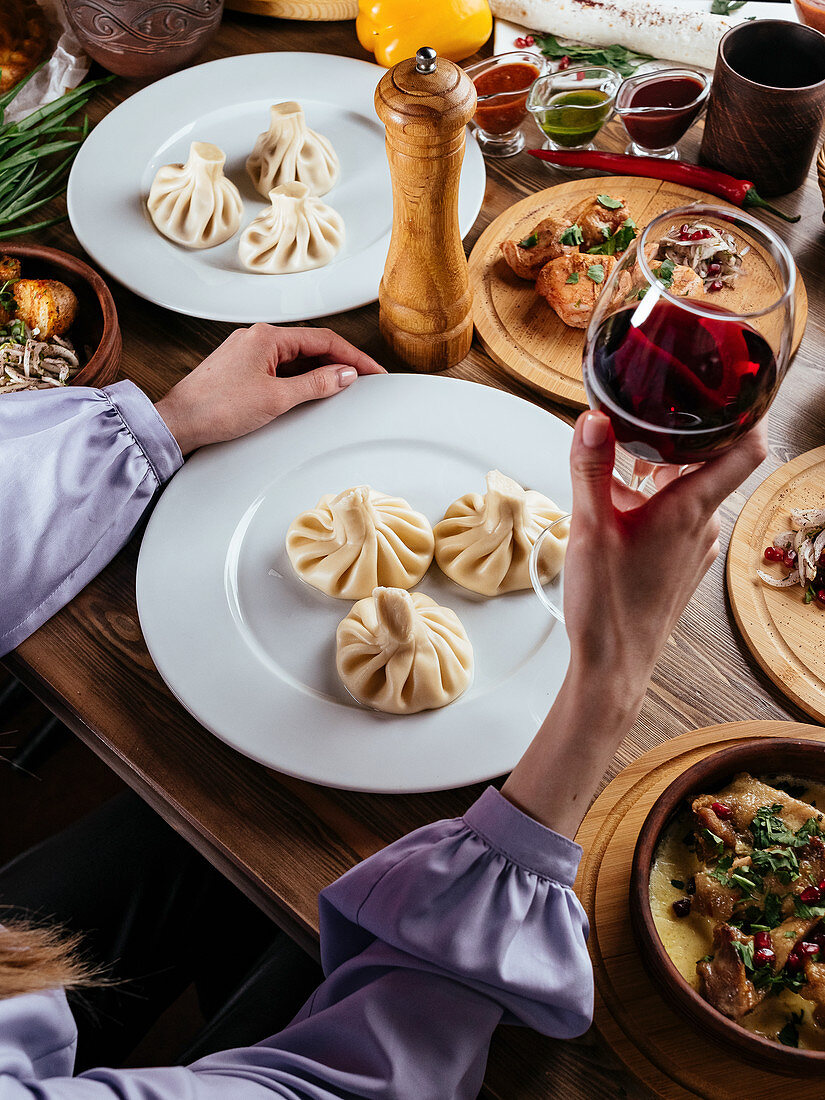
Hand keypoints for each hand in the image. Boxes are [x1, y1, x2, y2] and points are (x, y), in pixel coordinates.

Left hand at [155, 324, 384, 454]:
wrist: (179, 422)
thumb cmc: (216, 408)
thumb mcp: (276, 398)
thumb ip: (315, 384)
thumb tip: (344, 375)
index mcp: (267, 337)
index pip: (323, 340)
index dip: (353, 356)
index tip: (373, 370)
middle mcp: (257, 339)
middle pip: (311, 346)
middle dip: (339, 362)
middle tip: (364, 380)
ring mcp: (248, 354)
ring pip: (295, 358)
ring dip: (320, 371)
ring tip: (342, 388)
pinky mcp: (241, 370)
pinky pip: (280, 369)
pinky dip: (300, 379)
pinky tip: (310, 392)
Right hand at [501, 410, 766, 837]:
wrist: (614, 666)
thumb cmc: (607, 606)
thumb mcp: (590, 527)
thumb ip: (591, 467)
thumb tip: (592, 418)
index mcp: (690, 508)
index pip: (747, 447)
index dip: (749, 411)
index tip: (732, 384)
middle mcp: (703, 525)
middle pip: (711, 461)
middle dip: (679, 436)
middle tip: (649, 412)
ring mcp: (695, 546)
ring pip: (691, 489)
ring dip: (662, 471)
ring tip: (623, 463)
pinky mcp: (682, 563)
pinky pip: (679, 516)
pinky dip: (657, 500)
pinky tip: (622, 507)